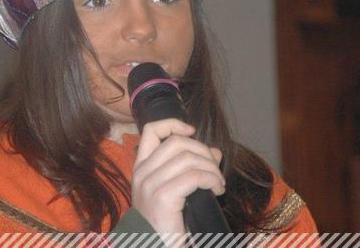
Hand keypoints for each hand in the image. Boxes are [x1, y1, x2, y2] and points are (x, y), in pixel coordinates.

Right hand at [131, 118, 224, 233]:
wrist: (154, 247)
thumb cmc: (165, 224)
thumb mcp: (176, 191)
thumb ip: (191, 169)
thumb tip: (214, 152)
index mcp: (141, 168)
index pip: (151, 131)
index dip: (173, 124)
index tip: (191, 130)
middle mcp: (142, 173)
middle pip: (177, 142)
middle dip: (203, 151)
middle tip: (215, 169)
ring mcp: (151, 184)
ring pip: (188, 158)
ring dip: (211, 168)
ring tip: (218, 183)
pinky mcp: (163, 197)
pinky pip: (195, 176)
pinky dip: (212, 180)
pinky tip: (217, 190)